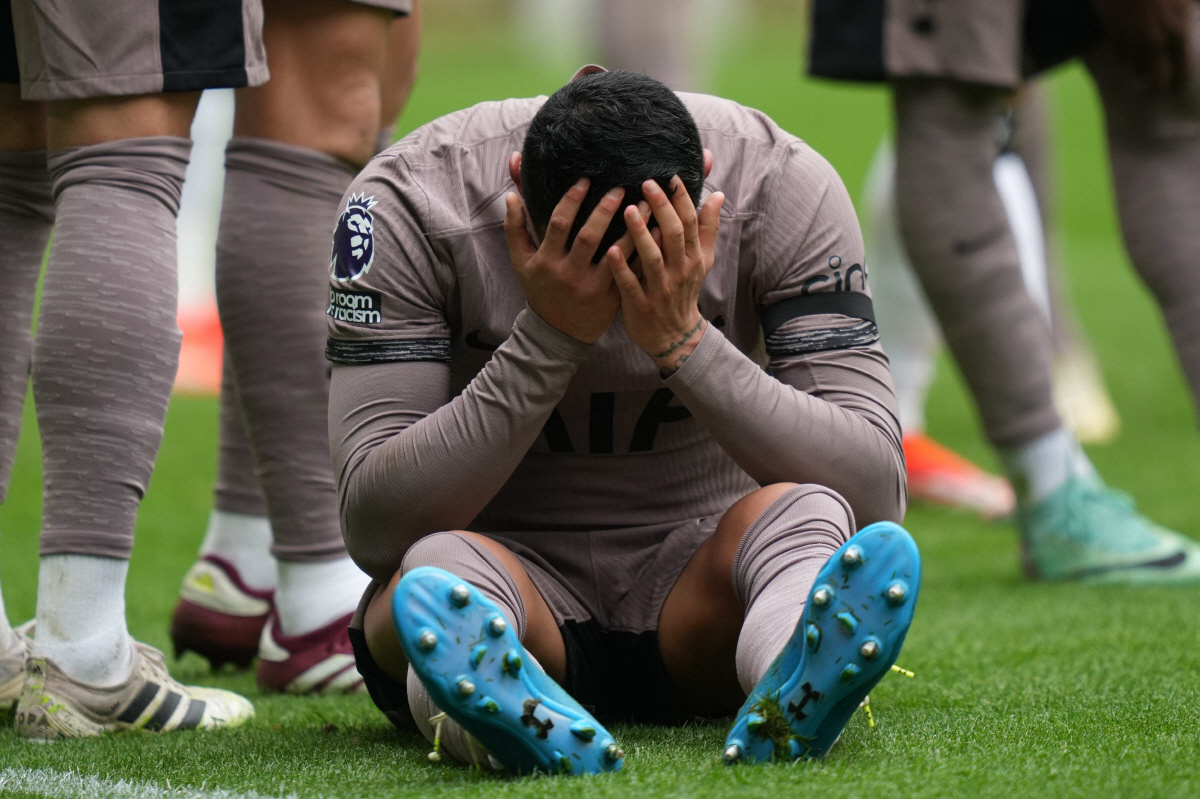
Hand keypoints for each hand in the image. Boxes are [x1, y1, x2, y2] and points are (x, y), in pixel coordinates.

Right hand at [504, 172, 645, 343]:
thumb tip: (510, 196)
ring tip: (647, 204)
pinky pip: (631, 271)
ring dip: (633, 228)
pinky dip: (644, 251)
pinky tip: (657, 233)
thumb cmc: (540, 289)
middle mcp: (570, 273)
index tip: (585, 179)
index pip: (559, 224)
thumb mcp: (521, 262)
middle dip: (605, 210)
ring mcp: (593, 287)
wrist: (558, 332)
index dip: (571, 200)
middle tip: (620, 187)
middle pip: (589, 237)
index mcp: (548, 260)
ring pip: (616, 254)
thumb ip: (514, 228)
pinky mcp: (612, 297)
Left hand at [606, 175, 724, 373]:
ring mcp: (660, 288)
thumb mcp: (703, 261)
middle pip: (672, 235)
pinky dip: (621, 267)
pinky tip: (611, 249)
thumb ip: (707, 228)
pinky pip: (630, 283)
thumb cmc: (685, 290)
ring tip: (628, 209)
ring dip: (640, 233)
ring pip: (651, 258)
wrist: (674, 336)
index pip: (689, 223)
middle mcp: (679, 271)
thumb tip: (718, 195)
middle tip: (646, 183)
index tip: (670, 176)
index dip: (681, 199)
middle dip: (661, 208)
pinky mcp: (640, 304)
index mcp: (693, 257)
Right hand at [1097, 0, 1191, 91]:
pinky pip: (1120, 57)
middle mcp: (1155, 41)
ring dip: (1141, 70)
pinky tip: (1130, 54)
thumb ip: (1188, 17)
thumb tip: (1190, 27)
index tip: (1177, 89)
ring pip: (1136, 70)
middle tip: (1160, 86)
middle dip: (1159, 84)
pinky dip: (1126, 58)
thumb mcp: (1185, 2)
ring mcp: (1132, 39)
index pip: (1182, 69)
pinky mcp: (1114, 35)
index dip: (1180, 82)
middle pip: (1157, 79)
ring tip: (1144, 69)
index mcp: (1178, 31)